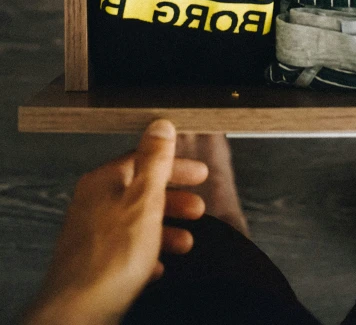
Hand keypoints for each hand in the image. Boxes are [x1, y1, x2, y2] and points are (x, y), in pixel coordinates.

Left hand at [22, 119, 207, 324]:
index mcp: (104, 181)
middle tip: (198, 206)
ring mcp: (92, 234)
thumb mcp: (144, 199)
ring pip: (135, 223)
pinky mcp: (93, 263)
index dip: (175, 167)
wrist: (80, 310)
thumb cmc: (110, 257)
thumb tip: (160, 127)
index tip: (198, 174)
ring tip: (187, 240)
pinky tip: (159, 263)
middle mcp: (93, 203)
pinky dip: (147, 253)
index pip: (144, 161)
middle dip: (174, 200)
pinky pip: (126, 251)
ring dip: (165, 229)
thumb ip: (155, 161)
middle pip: (141, 191)